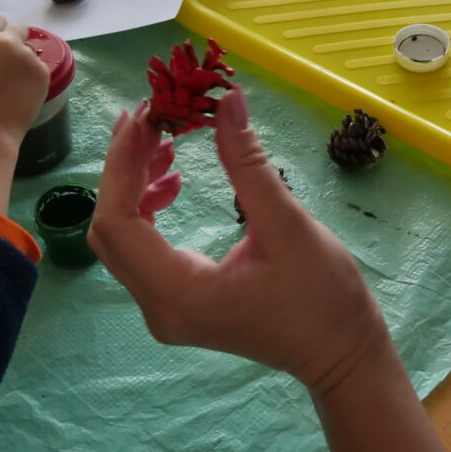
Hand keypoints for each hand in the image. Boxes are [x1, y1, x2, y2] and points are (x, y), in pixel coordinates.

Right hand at [0, 14, 49, 150]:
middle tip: (10, 61)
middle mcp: (8, 41)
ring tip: (12, 86)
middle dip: (15, 40)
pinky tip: (22, 94)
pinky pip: (39, 69)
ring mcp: (28, 57)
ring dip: (24, 62)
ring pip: (30, 52)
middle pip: (19, 29)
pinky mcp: (44, 73)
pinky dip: (33, 78)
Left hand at [88, 89, 388, 394]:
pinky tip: (172, 181)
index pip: (118, 221)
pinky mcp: (177, 303)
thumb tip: (227, 99)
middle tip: (148, 118)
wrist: (341, 352)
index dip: (122, 163)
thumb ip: (248, 163)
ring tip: (162, 141)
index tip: (145, 116)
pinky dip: (147, 209)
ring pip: (122, 239)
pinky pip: (142, 250)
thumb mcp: (288, 224)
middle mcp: (159, 307)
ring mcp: (164, 309)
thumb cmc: (322, 295)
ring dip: (133, 185)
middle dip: (123, 168)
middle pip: (110, 230)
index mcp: (179, 292)